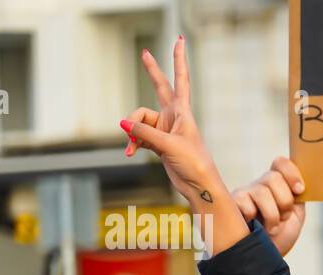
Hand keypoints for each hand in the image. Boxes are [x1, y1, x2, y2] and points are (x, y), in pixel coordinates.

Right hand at [122, 37, 247, 252]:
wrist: (199, 185)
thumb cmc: (193, 163)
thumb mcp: (168, 145)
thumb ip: (144, 132)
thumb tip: (123, 123)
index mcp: (182, 112)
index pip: (180, 80)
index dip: (178, 60)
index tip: (179, 40)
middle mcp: (174, 117)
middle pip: (159, 88)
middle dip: (151, 72)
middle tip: (145, 53)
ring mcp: (165, 129)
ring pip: (139, 120)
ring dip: (132, 131)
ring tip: (131, 145)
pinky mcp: (158, 143)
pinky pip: (138, 135)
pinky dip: (132, 142)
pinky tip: (129, 152)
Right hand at [233, 157, 306, 256]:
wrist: (262, 259)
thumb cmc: (278, 238)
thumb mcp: (294, 216)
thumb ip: (298, 198)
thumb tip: (299, 183)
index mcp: (276, 186)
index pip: (280, 164)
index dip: (291, 173)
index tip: (299, 190)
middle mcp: (259, 186)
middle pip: (273, 177)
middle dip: (284, 201)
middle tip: (283, 218)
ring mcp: (243, 194)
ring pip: (262, 192)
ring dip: (272, 215)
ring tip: (271, 229)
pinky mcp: (230, 204)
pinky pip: (246, 203)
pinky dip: (255, 218)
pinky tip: (253, 227)